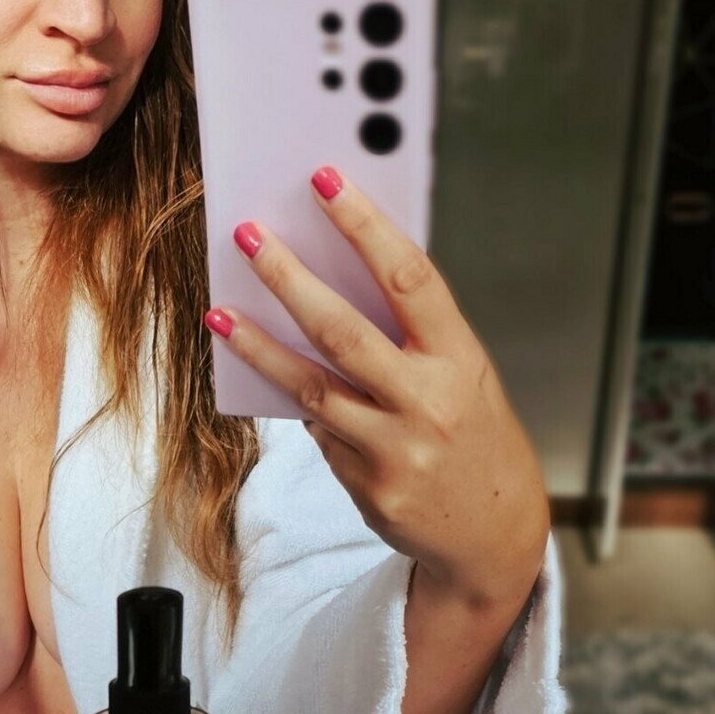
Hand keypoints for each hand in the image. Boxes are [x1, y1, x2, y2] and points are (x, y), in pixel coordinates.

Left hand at [205, 165, 548, 620]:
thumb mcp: (461, 376)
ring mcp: (395, 448)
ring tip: (219, 312)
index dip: (365, 224)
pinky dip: (297, 404)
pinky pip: (318, 432)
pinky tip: (275, 382)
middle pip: (343, 330)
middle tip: (248, 235)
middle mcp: (428, 401)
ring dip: (258, 346)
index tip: (326, 180)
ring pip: (310, 387)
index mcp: (460, 358)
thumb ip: (409, 337)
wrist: (495, 533)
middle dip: (289, 277)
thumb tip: (331, 284)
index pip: (409, 277)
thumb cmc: (474, 436)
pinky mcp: (367, 484)